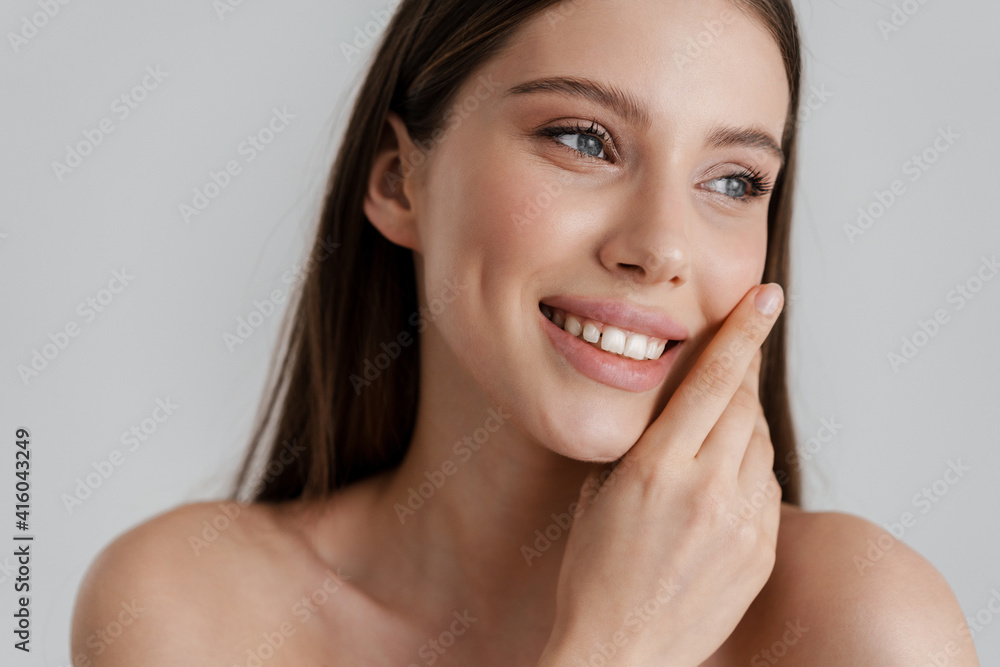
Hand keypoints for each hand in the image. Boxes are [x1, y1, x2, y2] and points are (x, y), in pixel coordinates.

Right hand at [538, 283, 784, 666]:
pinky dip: (751, 472)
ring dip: (745, 425)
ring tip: (716, 430)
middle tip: (744, 343)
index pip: (713, 380)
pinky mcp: (761, 552)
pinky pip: (768, 490)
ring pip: (761, 445)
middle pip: (745, 403)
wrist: (619, 652)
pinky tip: (723, 482)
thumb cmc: (593, 574)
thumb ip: (647, 448)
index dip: (742, 332)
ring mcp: (741, 523)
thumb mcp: (604, 494)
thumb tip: (681, 414)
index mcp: (658, 468)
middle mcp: (707, 489)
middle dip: (745, 368)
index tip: (765, 297)